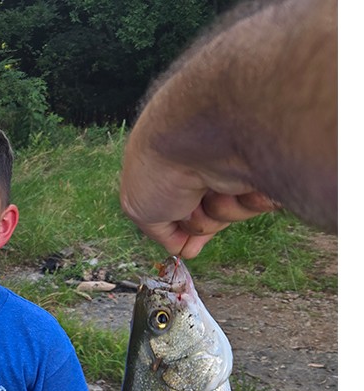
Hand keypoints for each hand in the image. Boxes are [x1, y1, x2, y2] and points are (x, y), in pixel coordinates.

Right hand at [119, 147, 279, 258]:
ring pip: (231, 216)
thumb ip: (157, 230)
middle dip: (200, 222)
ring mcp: (232, 169)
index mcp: (172, 169)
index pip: (181, 213)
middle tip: (190, 207)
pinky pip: (255, 205)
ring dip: (218, 213)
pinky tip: (233, 187)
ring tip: (207, 191)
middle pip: (208, 220)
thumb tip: (181, 248)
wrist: (198, 137)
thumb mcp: (136, 206)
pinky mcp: (260, 170)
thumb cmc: (158, 167)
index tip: (185, 241)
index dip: (183, 230)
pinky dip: (243, 204)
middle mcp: (203, 168)